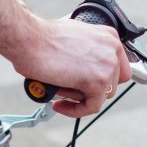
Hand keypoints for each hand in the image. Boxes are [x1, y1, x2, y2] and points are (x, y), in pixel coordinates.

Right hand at [5, 16, 132, 117]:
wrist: (28, 38)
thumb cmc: (42, 37)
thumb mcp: (74, 38)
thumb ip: (88, 51)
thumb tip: (86, 68)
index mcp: (108, 36)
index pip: (118, 67)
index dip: (102, 80)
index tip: (87, 86)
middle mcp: (112, 48)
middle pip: (111, 83)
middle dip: (89, 89)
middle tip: (69, 89)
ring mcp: (107, 65)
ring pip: (101, 96)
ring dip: (79, 97)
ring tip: (58, 88)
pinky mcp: (97, 82)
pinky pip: (91, 107)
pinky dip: (75, 110)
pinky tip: (59, 105)